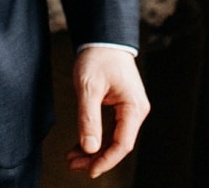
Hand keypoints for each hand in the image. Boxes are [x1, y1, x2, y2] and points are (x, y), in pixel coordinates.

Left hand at [66, 45, 148, 178]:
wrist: (103, 37)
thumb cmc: (97, 58)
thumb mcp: (88, 88)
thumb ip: (88, 118)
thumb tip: (89, 148)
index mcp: (133, 107)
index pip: (122, 144)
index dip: (106, 160)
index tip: (89, 170)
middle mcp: (136, 111)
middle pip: (118, 144)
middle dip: (96, 157)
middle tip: (73, 165)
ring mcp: (130, 109)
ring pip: (113, 138)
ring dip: (94, 149)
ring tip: (72, 158)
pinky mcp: (122, 106)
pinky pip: (111, 128)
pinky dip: (96, 137)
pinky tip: (80, 146)